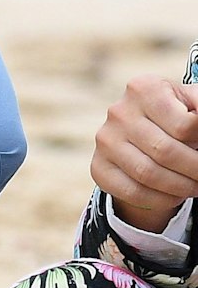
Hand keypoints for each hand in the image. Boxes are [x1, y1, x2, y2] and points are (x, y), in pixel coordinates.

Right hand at [92, 75, 197, 232]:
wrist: (141, 129)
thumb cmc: (177, 115)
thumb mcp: (192, 102)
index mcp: (144, 89)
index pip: (186, 125)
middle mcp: (118, 112)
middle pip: (166, 152)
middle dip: (196, 169)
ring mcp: (105, 140)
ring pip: (149, 174)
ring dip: (181, 187)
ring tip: (195, 186)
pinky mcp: (99, 167)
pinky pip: (133, 191)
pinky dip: (161, 199)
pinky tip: (174, 194)